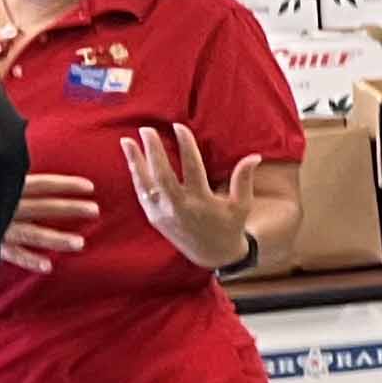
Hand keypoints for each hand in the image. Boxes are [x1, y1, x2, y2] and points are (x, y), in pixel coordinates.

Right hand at [0, 171, 97, 273]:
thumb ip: (19, 186)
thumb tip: (39, 180)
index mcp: (8, 189)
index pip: (42, 184)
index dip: (66, 185)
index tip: (90, 187)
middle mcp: (5, 207)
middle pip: (42, 206)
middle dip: (69, 208)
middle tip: (95, 210)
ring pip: (31, 233)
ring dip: (56, 238)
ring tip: (80, 243)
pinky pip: (12, 254)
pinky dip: (29, 260)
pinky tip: (47, 267)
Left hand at [124, 125, 263, 270]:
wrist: (211, 254)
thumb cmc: (229, 226)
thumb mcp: (242, 205)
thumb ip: (244, 179)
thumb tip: (254, 156)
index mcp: (201, 202)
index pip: (191, 168)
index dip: (185, 146)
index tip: (179, 127)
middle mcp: (179, 207)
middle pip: (162, 174)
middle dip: (153, 150)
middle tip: (147, 130)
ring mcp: (163, 213)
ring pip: (145, 184)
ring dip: (135, 162)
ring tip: (126, 142)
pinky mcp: (154, 217)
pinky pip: (142, 194)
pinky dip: (136, 177)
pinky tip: (132, 162)